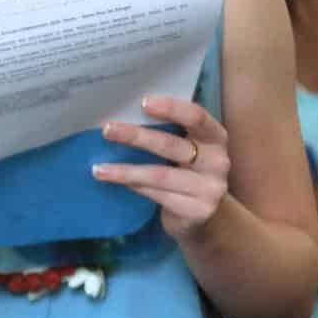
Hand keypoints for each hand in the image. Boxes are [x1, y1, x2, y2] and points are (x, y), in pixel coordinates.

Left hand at [93, 95, 229, 238]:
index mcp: (215, 137)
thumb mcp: (187, 147)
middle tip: (107, 130)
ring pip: (160, 175)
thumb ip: (170, 131)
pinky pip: (157, 195)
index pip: (197, 116)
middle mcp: (218, 161)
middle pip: (172, 145)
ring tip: (99, 169)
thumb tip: (125, 113)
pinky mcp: (197, 211)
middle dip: (137, 136)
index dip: (171, 108)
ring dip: (126, 170)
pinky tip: (115, 181)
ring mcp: (210, 189)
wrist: (204, 214)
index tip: (143, 103)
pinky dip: (133, 186)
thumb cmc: (187, 171)